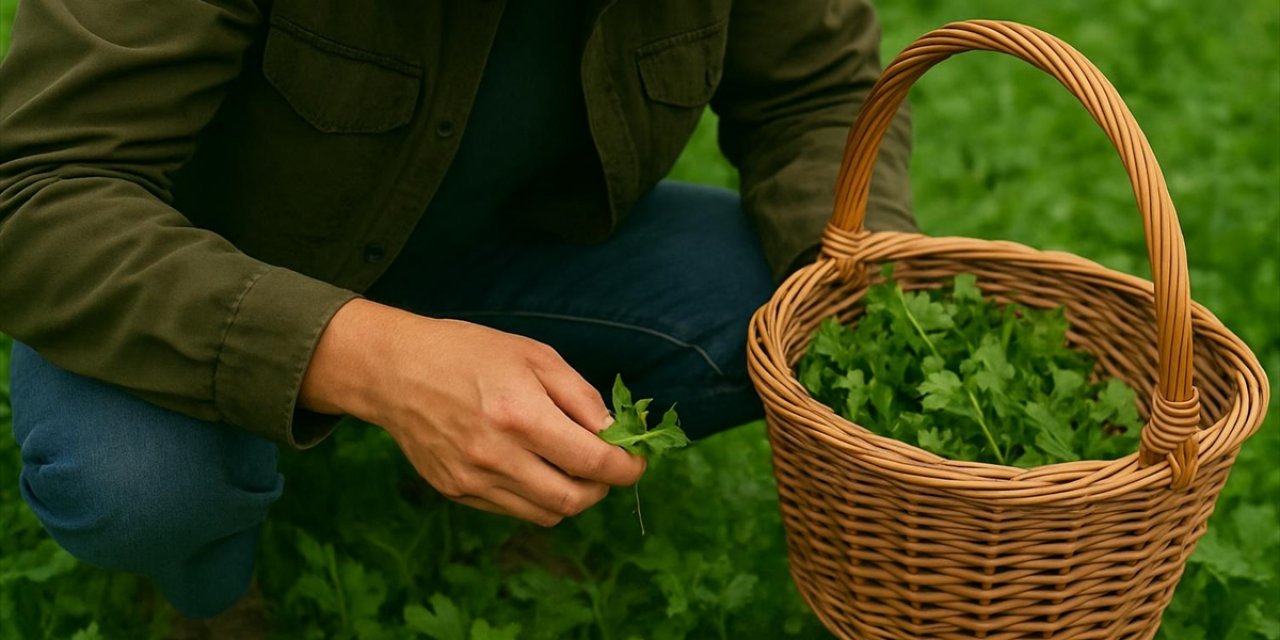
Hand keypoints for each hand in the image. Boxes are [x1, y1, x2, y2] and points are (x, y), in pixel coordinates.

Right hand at [299, 299, 644, 525]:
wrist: (396, 371)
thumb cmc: (468, 353)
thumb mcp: (534, 356)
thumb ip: (580, 397)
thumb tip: (613, 433)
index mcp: (522, 415)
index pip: (593, 463)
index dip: (626, 469)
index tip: (635, 462)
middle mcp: (498, 456)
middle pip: (573, 499)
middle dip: (602, 488)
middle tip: (606, 468)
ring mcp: (474, 480)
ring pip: (546, 513)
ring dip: (571, 496)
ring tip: (570, 468)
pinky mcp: (457, 492)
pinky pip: (514, 510)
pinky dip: (536, 498)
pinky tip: (532, 469)